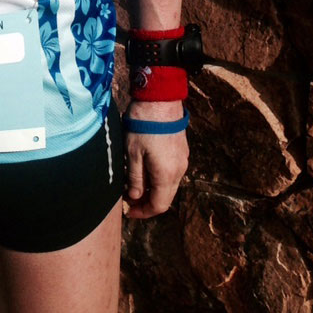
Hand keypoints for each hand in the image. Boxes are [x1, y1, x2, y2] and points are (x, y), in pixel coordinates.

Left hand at [123, 99, 188, 218]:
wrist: (160, 100)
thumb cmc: (143, 126)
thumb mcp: (132, 154)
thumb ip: (136, 179)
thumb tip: (135, 197)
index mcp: (166, 175)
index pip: (158, 205)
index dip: (143, 212)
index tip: (129, 211)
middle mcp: (179, 171)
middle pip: (166, 197)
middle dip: (148, 203)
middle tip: (130, 201)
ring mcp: (182, 160)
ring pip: (170, 185)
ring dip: (154, 190)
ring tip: (135, 185)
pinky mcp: (181, 151)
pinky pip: (172, 173)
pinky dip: (160, 178)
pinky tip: (146, 171)